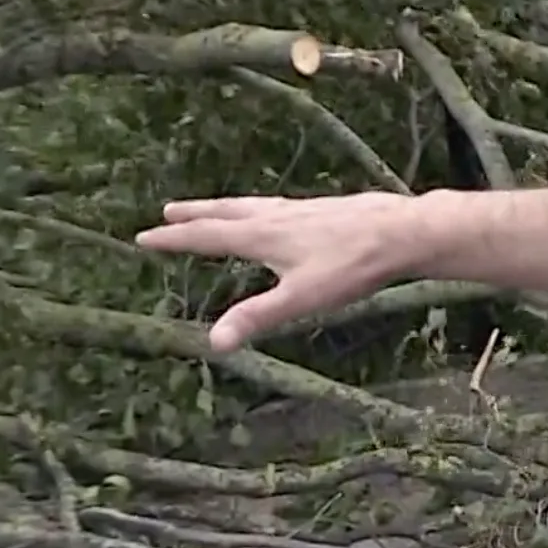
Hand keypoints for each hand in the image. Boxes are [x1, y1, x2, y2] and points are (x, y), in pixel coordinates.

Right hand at [134, 193, 413, 351]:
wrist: (403, 232)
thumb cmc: (352, 266)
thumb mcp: (300, 299)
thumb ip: (256, 317)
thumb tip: (214, 343)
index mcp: (263, 235)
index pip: (207, 236)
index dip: (175, 239)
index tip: (144, 236)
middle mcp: (278, 216)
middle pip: (227, 211)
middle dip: (196, 214)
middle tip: (169, 210)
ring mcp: (304, 209)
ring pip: (255, 204)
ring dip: (228, 207)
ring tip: (217, 207)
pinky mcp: (327, 209)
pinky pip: (282, 205)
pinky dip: (264, 208)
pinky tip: (281, 214)